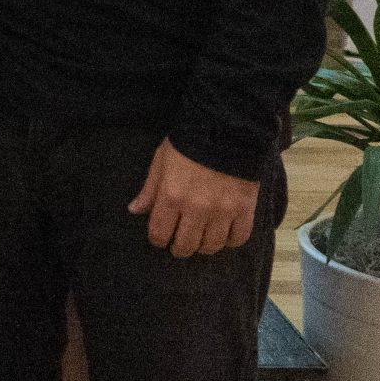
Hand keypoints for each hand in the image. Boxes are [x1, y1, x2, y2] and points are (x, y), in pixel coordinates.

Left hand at [128, 139, 262, 257]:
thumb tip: (134, 210)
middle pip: (186, 245)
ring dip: (204, 247)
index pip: (160, 233)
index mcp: (171, 197)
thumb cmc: (187, 145)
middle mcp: (196, 209)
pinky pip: (239, 238)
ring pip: (212, 246)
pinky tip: (225, 235)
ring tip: (201, 241)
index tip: (160, 239)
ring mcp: (222, 211)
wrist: (225, 131)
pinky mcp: (245, 210)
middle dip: (179, 249)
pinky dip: (231, 241)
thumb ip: (149, 190)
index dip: (157, 240)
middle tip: (179, 246)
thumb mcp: (160, 162)